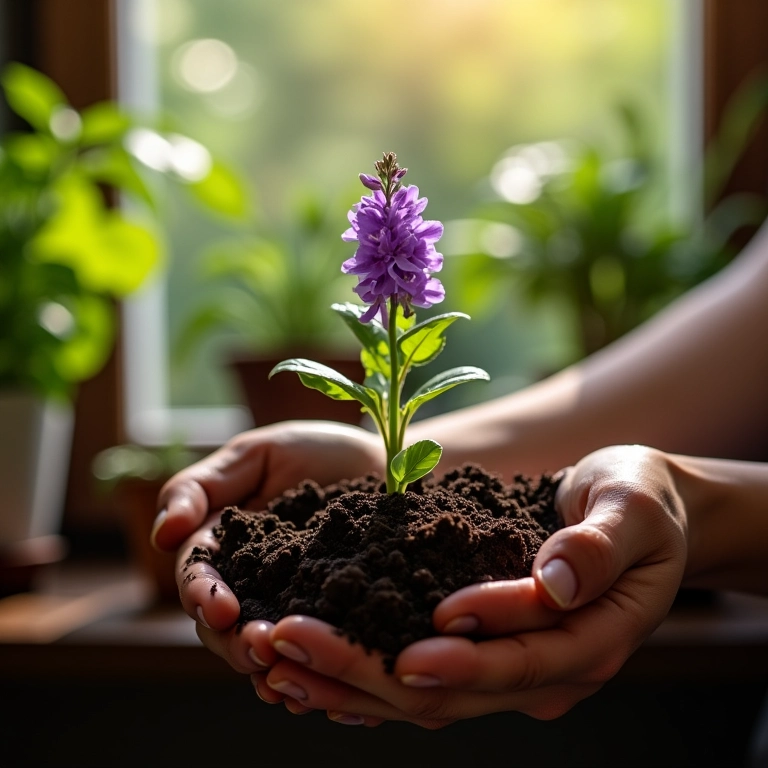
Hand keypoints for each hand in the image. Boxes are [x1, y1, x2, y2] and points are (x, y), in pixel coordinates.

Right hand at [151, 420, 383, 676]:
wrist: (389, 465)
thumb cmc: (318, 454)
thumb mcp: (256, 455)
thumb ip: (201, 486)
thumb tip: (162, 534)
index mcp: (223, 548)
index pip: (198, 579)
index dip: (202, 596)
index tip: (220, 608)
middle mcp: (251, 587)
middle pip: (223, 628)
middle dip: (235, 642)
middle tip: (259, 648)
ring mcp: (291, 609)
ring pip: (265, 649)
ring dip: (269, 665)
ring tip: (282, 670)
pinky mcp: (332, 624)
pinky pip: (314, 657)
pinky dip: (311, 677)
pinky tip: (317, 689)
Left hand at [254, 445, 687, 726]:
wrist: (639, 512)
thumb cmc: (639, 502)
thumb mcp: (633, 509)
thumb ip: (597, 546)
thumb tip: (553, 583)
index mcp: (591, 642)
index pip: (522, 662)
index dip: (467, 656)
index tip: (407, 643)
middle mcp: (548, 672)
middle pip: (453, 692)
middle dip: (368, 673)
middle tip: (288, 643)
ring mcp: (512, 669)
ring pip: (424, 697)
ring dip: (347, 681)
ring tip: (275, 657)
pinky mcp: (483, 651)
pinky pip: (419, 677)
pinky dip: (363, 677)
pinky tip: (310, 666)